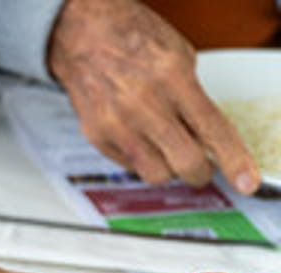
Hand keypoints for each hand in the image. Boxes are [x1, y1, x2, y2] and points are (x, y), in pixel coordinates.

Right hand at [48, 0, 258, 193]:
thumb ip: (193, 99)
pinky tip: (139, 138)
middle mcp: (144, 104)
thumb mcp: (178, 59)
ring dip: (168, 168)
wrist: (84, 35)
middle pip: (185, 162)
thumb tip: (208, 137)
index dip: (233, 161)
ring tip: (165, 151)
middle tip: (201, 168)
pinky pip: (129, 165)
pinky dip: (140, 159)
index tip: (244, 181)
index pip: (212, 130)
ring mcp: (117, 123)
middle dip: (200, 172)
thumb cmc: (133, 41)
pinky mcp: (96, 135)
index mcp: (172, 78)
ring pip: (156, 174)